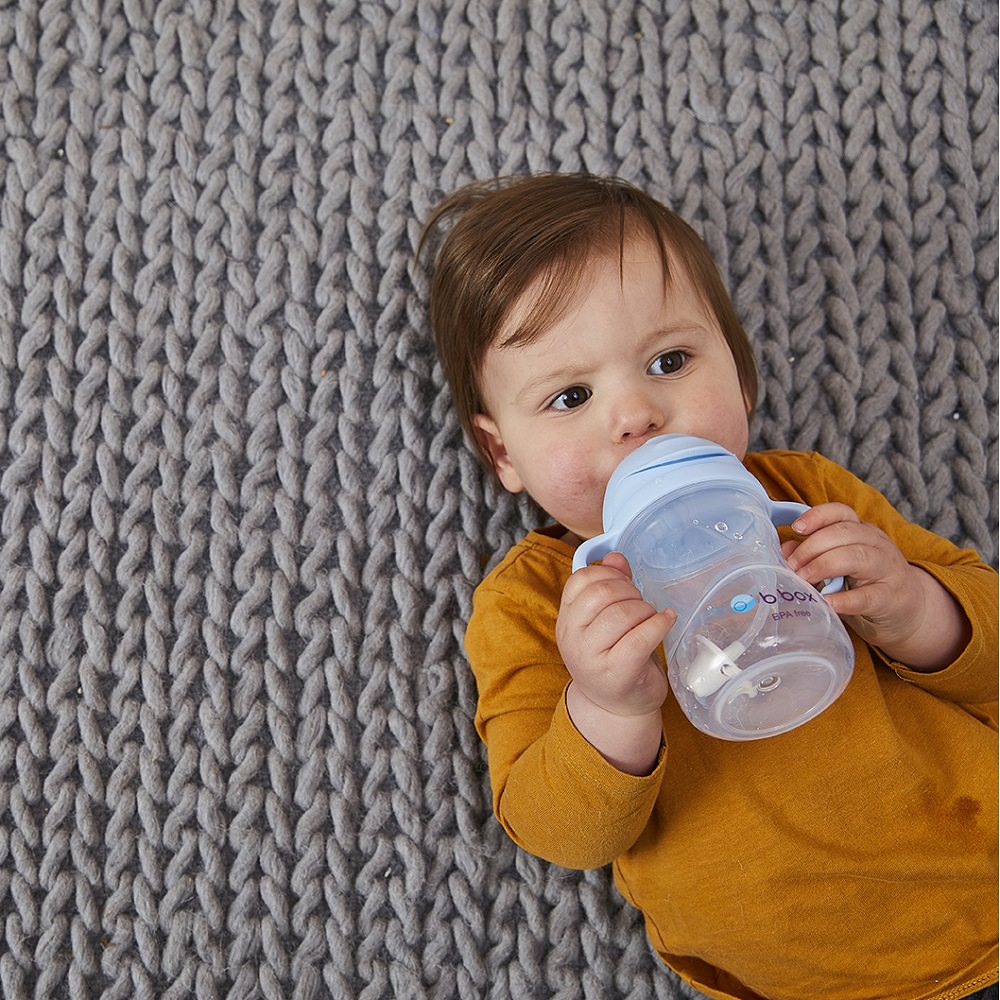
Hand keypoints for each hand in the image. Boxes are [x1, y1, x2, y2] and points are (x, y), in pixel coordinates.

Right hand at [558, 552, 674, 773]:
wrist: (616, 709)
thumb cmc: (614, 658)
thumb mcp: (605, 622)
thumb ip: (609, 586)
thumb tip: (615, 557)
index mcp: (567, 621)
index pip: (579, 581)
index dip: (607, 575)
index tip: (624, 586)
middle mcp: (573, 638)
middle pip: (601, 594)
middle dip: (629, 591)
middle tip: (641, 603)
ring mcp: (592, 658)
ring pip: (622, 614)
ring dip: (645, 609)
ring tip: (652, 616)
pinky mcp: (618, 672)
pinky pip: (641, 637)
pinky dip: (660, 623)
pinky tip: (667, 620)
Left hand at [782, 503, 969, 669]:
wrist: (911, 611)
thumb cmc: (867, 583)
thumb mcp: (841, 564)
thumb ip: (813, 555)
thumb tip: (785, 551)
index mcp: (862, 532)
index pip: (841, 513)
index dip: (817, 516)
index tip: (796, 528)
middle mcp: (876, 545)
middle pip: (844, 533)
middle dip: (811, 548)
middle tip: (790, 566)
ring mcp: (887, 570)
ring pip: (856, 557)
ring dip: (823, 567)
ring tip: (803, 580)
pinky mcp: (891, 598)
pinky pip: (867, 596)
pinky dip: (844, 600)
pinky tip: (827, 602)